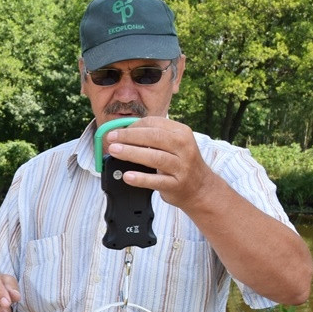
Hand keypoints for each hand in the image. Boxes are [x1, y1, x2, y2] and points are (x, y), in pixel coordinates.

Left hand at [102, 116, 217, 210]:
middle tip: (111, 138)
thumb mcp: (173, 145)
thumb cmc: (181, 163)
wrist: (200, 188)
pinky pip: (156, 181)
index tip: (117, 130)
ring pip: (155, 157)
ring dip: (131, 153)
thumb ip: (153, 137)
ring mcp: (182, 166)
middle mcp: (184, 147)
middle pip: (154, 137)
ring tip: (115, 151)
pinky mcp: (177, 184)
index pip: (154, 123)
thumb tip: (123, 133)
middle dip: (129, 136)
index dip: (133, 126)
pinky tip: (127, 176)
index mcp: (181, 132)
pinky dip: (140, 178)